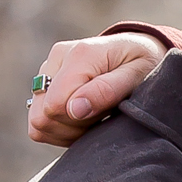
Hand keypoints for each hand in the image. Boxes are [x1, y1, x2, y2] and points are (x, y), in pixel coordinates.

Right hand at [28, 22, 181, 146]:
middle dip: (72, 128)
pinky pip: (38, 120)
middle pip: (43, 115)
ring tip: (94, 118)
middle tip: (101, 119)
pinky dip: (59, 128)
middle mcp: (58, 58)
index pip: (56, 105)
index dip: (78, 122)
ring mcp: (48, 70)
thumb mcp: (138, 76)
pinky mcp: (45, 82)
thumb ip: (107, 91)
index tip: (103, 117)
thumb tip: (74, 109)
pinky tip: (82, 120)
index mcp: (81, 54)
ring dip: (66, 130)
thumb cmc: (145, 64)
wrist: (140, 50)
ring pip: (37, 121)